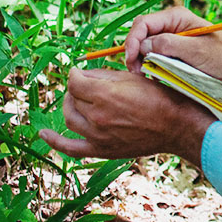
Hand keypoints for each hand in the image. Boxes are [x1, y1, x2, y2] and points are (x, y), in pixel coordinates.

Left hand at [39, 67, 216, 165]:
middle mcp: (96, 116)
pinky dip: (54, 141)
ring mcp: (97, 135)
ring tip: (79, 100)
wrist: (178, 126)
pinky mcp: (102, 150)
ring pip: (70, 117)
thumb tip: (84, 74)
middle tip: (87, 85)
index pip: (75, 80)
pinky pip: (71, 148)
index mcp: (104, 94)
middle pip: (72, 98)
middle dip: (77, 89)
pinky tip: (43, 133)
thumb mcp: (135, 77)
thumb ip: (105, 75)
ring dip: (70, 105)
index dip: (77, 74)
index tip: (81, 71)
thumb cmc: (161, 97)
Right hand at [124, 6, 221, 93]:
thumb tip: (144, 45)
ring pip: (145, 46)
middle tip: (135, 72)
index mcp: (175, 17)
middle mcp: (170, 24)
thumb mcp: (195, 50)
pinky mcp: (173, 50)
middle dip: (133, 51)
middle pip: (140, 34)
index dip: (132, 40)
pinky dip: (149, 64)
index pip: (143, 24)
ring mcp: (171, 37)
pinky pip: (154, 54)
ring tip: (143, 75)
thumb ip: (168, 45)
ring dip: (140, 60)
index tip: (130, 59)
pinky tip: (152, 75)